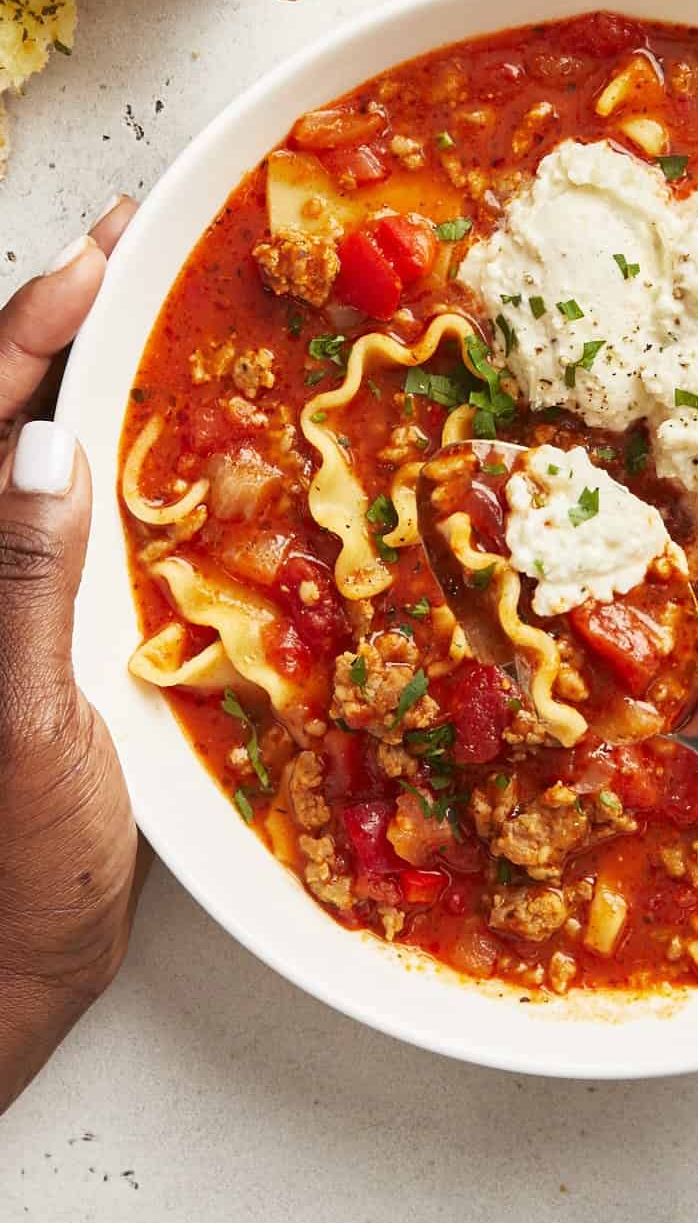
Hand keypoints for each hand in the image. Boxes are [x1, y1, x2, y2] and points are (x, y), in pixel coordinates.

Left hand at [0, 199, 146, 1114]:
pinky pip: (69, 523)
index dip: (34, 323)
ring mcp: (2, 603)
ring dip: (83, 379)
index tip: (101, 253)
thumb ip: (24, 587)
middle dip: (58, 323)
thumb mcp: (26, 732)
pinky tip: (156, 440)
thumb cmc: (12, 871)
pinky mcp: (35, 636)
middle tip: (131, 250)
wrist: (6, 972)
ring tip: (148, 314)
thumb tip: (41, 444)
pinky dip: (110, 461)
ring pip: (32, 461)